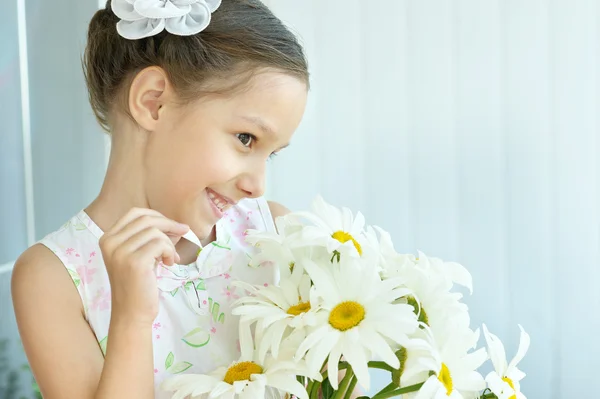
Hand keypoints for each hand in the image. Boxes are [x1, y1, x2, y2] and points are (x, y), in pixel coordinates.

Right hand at [99, 208, 188, 325]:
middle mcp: (110, 242)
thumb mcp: (139, 255)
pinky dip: (170, 252)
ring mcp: (120, 252)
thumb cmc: (138, 285)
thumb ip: (150, 238)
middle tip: (183, 232)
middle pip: (146, 219)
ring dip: (169, 244)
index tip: (172, 226)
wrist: (132, 313)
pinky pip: (161, 244)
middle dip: (169, 224)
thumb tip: (176, 225)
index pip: (135, 213)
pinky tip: (169, 264)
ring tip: (170, 259)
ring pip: (155, 231)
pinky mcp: (135, 262)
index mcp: (108, 238)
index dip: (157, 216)